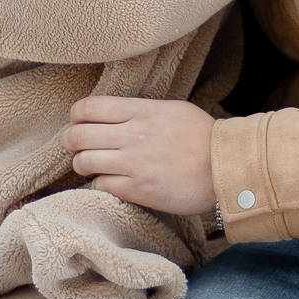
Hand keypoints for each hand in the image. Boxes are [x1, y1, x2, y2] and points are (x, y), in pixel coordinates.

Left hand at [64, 97, 216, 215]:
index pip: (87, 108)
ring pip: (83, 162)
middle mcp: (131, 135)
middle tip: (77, 147)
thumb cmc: (204, 136)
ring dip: (83, 165)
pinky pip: (101, 186)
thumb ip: (142, 111)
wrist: (226, 167)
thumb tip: (120, 114)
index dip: (76, 116)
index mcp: (140, 111)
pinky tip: (109, 184)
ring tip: (92, 167)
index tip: (80, 122)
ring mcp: (133, 164)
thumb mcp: (173, 110)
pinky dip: (99, 185)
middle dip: (71, 142)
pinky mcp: (138, 190)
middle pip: (77, 136)